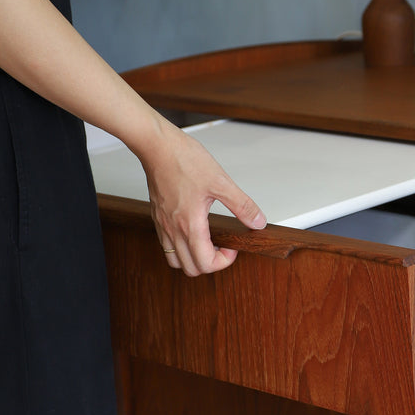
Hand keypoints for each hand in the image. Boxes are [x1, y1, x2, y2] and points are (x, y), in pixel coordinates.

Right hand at [139, 121, 266, 275]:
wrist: (157, 146)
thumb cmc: (183, 160)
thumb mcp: (221, 182)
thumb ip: (241, 205)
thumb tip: (257, 221)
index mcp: (189, 224)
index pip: (206, 264)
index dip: (224, 260)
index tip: (232, 245)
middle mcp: (172, 229)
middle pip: (191, 268)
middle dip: (210, 263)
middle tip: (222, 245)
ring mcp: (162, 225)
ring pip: (175, 261)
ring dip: (193, 259)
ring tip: (207, 242)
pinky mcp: (157, 217)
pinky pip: (166, 245)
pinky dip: (180, 248)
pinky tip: (192, 231)